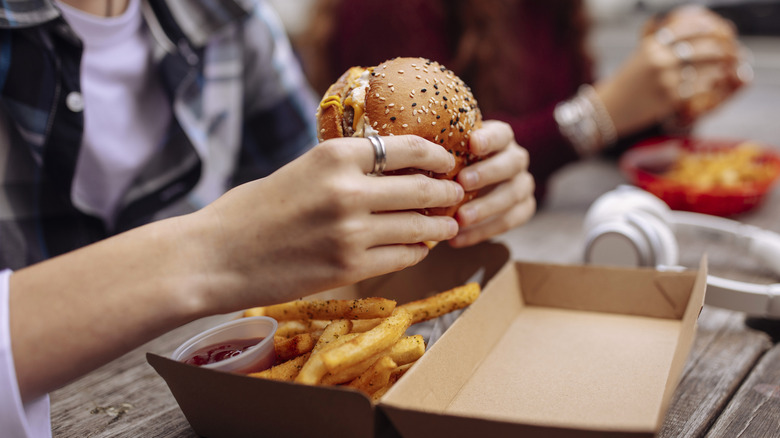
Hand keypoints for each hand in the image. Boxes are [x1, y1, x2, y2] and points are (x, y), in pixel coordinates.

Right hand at [196, 135, 464, 308]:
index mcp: (333, 155)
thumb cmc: (252, 211)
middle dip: (447, 193)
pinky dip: (418, 250)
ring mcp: (351, 232)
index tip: (447, 162)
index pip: (407, 148)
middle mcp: (348, 190)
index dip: (437, 155)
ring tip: (447, 225)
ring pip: (419, 226)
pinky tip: (419, 247)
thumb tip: (394, 169)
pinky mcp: (349, 268)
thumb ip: (344, 168)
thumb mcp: (299, 170)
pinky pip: (403, 256)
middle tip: (457, 195)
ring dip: (440, 226)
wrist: (216, 256)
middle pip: (422, 188)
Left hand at [449, 120, 535, 246]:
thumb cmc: (451, 164)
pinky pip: (509, 222)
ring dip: (485, 208)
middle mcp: (516, 159)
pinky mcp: (524, 209)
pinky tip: (457, 239)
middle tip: (461, 183)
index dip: (490, 138)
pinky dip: (483, 232)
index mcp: (501, 138)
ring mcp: (523, 184)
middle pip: (511, 164)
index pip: (501, 133)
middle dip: (486, 174)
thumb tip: (412, 148)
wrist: (467, 188)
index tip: (472, 144)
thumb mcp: (448, 154)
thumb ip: (440, 150)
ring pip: (512, 196)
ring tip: (459, 219)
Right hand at [595, 5, 749, 135]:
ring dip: (719, 68)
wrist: (609, 109)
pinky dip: (710, 86)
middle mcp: (659, 60)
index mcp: (652, 46)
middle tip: (729, 52)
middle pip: (701, 49)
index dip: (706, 28)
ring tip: (725, 68)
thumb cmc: (626, 83)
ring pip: (704, 70)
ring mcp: (665, 80)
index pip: (686, 29)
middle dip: (720, 49)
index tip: (718, 30)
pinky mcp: (670, 99)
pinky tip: (713, 85)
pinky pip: (699, 89)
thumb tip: (684, 27)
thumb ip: (660, 42)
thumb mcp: (640, 56)